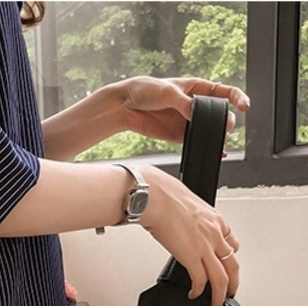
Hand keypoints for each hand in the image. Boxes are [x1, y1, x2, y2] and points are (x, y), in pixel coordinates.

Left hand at [118, 76, 249, 143]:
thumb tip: (196, 114)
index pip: (225, 92)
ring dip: (217, 136)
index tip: (244, 106)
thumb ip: (184, 104)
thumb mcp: (167, 92)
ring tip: (219, 140)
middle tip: (224, 127)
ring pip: (209, 129)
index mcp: (197, 88)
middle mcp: (195, 105)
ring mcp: (187, 121)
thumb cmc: (146, 90)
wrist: (125, 107)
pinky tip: (216, 152)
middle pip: (220, 113)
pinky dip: (206, 147)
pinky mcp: (178, 135)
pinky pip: (196, 142)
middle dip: (226, 120)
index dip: (237, 98)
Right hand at [138, 165, 239, 305]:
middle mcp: (214, 233)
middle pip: (232, 264)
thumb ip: (185, 213)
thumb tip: (175, 215)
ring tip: (216, 303)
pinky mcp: (191, 257)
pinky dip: (200, 291)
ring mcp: (205, 247)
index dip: (229, 256)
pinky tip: (195, 295)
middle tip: (231, 291)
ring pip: (222, 277)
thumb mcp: (183, 201)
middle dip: (233, 281)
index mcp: (213, 218)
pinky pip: (201, 281)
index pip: (230, 242)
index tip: (226, 263)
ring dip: (221, 294)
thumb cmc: (161, 193)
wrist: (151, 196)